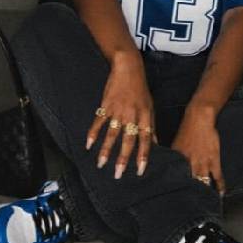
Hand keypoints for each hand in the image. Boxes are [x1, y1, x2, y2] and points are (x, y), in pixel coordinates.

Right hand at [85, 52, 155, 178]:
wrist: (128, 68)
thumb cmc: (140, 89)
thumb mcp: (150, 107)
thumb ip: (151, 126)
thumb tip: (155, 144)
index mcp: (145, 116)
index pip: (145, 140)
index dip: (143, 156)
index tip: (139, 170)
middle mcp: (132, 115)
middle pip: (128, 140)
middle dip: (123, 159)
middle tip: (118, 174)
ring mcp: (118, 110)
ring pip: (112, 134)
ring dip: (106, 150)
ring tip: (101, 164)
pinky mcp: (106, 105)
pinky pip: (99, 121)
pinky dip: (93, 133)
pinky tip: (88, 145)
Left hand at [171, 104, 225, 196]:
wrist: (199, 119)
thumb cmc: (186, 130)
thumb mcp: (175, 145)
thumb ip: (172, 158)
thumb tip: (166, 167)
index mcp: (177, 160)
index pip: (175, 179)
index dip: (174, 190)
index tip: (172, 201)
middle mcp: (189, 164)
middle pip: (188, 184)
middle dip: (188, 196)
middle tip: (188, 209)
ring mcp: (202, 163)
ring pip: (203, 183)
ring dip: (204, 194)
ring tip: (203, 205)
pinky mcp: (214, 161)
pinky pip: (218, 177)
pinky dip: (220, 187)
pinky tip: (220, 195)